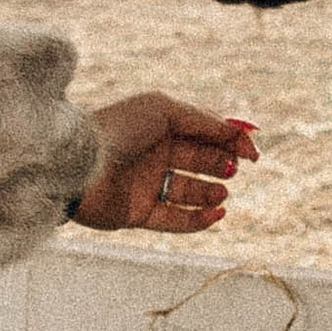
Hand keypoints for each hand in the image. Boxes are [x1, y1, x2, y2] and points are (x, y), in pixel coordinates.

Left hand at [70, 95, 259, 236]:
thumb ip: (204, 121)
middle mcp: (153, 153)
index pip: (203, 132)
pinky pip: (175, 220)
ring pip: (190, 192)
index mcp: (159, 125)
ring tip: (221, 192)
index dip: (230, 142)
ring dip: (211, 193)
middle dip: (221, 165)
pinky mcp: (137, 213)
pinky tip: (216, 213)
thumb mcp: (165, 110)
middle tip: (230, 169)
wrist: (78, 164)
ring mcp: (145, 184)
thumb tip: (238, 133)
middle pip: (200, 161)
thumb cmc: (119, 128)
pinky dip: (199, 219)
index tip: (253, 153)